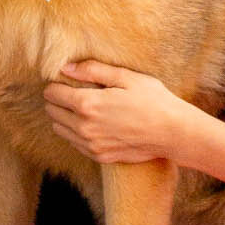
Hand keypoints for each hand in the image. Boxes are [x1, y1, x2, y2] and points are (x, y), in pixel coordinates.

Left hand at [43, 59, 196, 165]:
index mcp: (88, 104)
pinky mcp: (99, 156)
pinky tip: (94, 124)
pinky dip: (77, 133)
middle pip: (52, 112)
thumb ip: (92, 70)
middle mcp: (84, 128)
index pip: (52, 94)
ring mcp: (91, 145)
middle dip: (58, 100)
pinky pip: (74, 143)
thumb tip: (66, 68)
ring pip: (60, 129)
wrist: (172, 133)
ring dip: (65, 117)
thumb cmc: (153, 100)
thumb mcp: (125, 77)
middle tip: (75, 93)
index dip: (57, 85)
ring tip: (85, 108)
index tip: (67, 81)